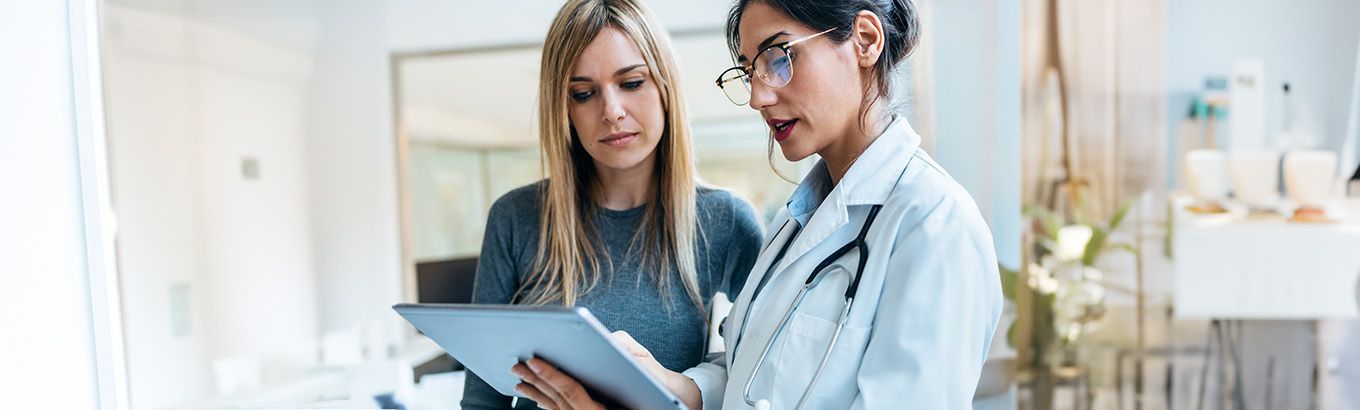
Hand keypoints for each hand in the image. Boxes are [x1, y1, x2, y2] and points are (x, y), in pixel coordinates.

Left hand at [511, 331, 702, 409]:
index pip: (572, 392)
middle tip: (518, 364)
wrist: (667, 409)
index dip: (552, 375)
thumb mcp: (649, 374)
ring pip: (556, 408)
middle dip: (537, 381)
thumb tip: (611, 342)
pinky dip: (546, 402)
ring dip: (536, 391)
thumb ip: (630, 355)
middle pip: (558, 399)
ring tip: (519, 379)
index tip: (535, 360)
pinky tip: (535, 395)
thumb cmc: (660, 396)